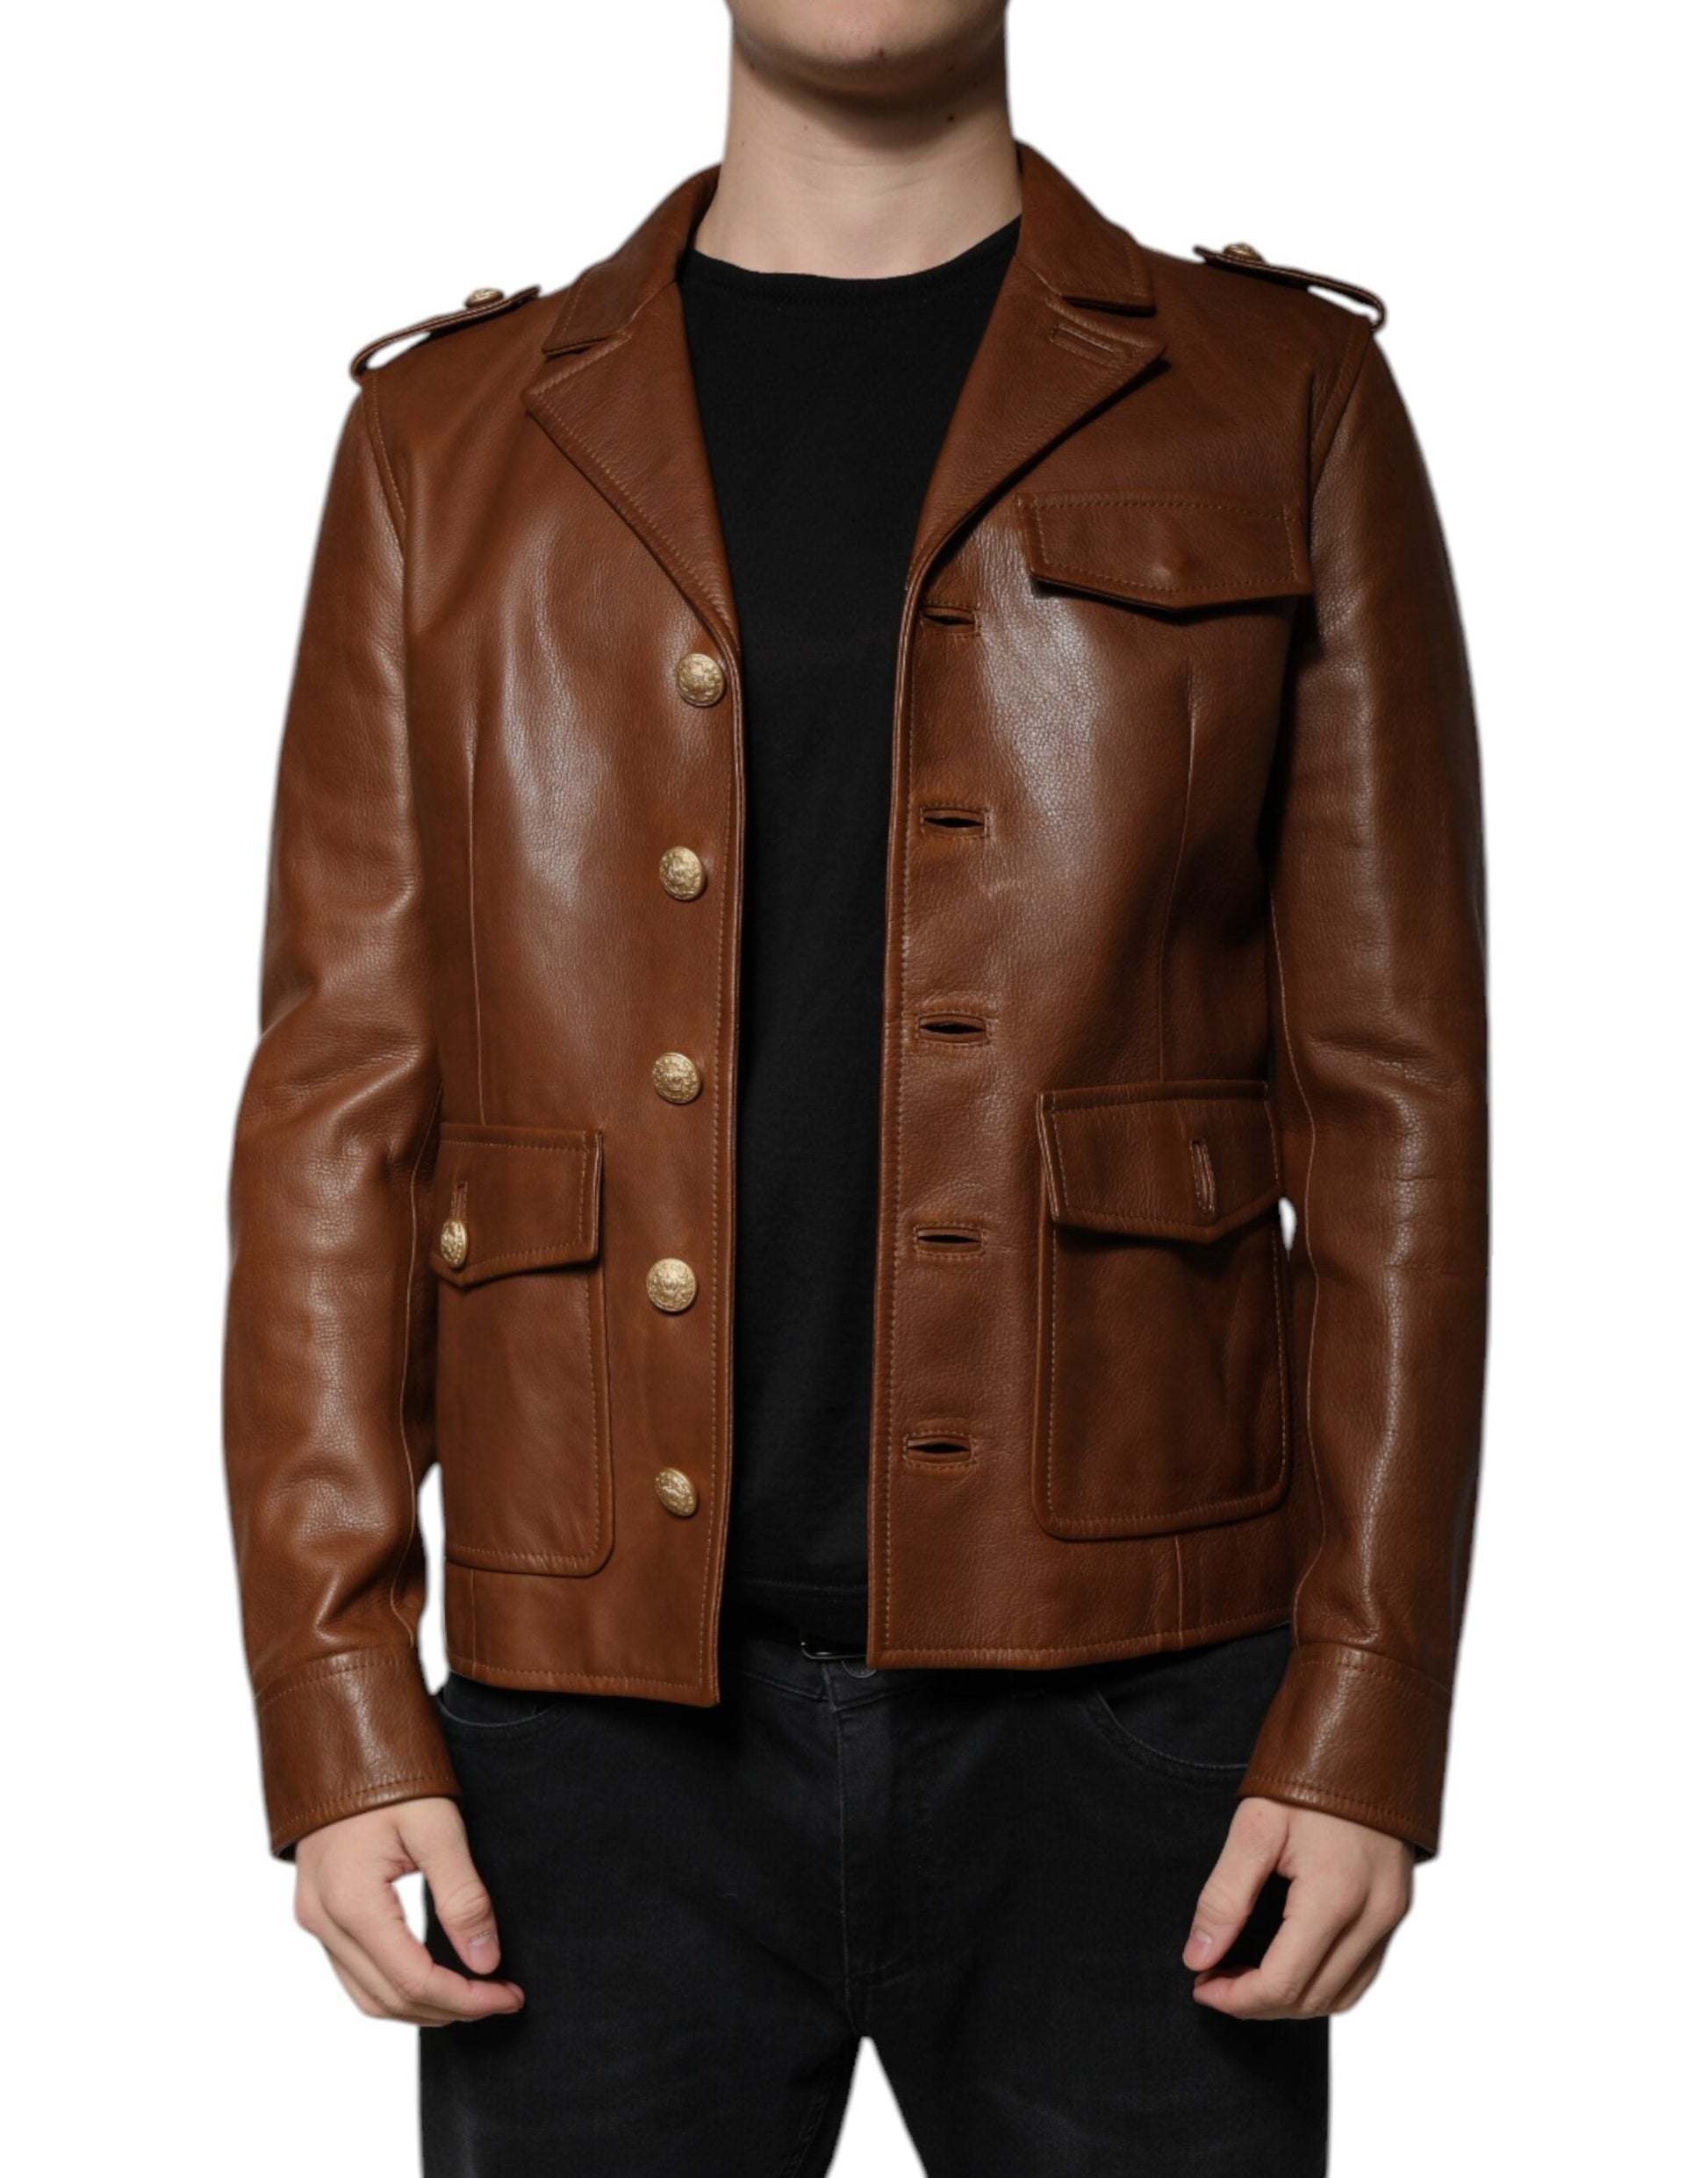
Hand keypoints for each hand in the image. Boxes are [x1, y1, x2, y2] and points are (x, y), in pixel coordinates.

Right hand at [294, 1796, 524, 2025]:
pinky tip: (433, 1975)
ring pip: (366, 1995)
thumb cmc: (391, 1774)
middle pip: (389, 1999)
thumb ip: (462, 1897)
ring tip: (474, 1994)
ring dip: (421, 2006)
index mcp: (352, 1903)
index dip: (466, 1999)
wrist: (340, 1736)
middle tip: (502, 1996)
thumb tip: (486, 1962)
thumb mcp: (438, 1826)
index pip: (413, 1982)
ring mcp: (314, 1918)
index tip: (511, 1995)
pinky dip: (394, 1986)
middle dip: (450, 2008)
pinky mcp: (317, 1910)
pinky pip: (352, 1972)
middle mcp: (323, 1921)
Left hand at [1184, 1797, 1411, 2018]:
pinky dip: (1323, 1983)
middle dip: (1256, 2002)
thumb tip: (1198, 1956)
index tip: (1200, 1984)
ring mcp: (1391, 1915)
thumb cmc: (1308, 1777)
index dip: (1236, 1998)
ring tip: (1244, 1977)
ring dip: (1290, 1999)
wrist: (1365, 1737)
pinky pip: (1362, 1972)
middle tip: (1213, 1979)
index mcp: (1335, 1898)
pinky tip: (1289, 1963)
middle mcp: (1373, 1916)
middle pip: (1312, 1999)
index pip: (1283, 1984)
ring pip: (1341, 1994)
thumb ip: (1224, 1897)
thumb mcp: (1254, 1827)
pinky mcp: (1396, 1908)